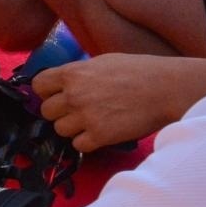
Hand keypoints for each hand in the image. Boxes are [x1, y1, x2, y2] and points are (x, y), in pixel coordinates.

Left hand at [31, 54, 205, 152]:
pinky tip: (101, 133)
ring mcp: (85, 117)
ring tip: (93, 122)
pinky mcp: (99, 136)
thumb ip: (79, 73)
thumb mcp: (102, 61)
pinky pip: (78, 145)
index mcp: (72, 73)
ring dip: (73, 128)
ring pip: (60, 130)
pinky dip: (87, 142)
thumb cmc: (139, 71)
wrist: (167, 89)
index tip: (56, 95)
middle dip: (59, 112)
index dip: (46, 92)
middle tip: (78, 111)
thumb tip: (64, 82)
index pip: (38, 85)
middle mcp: (73, 95)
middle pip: (46, 111)